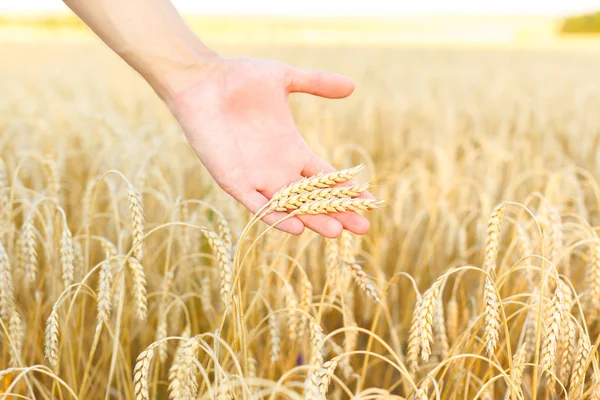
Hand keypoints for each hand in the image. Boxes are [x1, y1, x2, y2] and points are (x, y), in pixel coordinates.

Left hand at [167, 56, 371, 237]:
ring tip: (335, 232)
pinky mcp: (233, 180)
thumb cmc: (240, 78)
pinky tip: (296, 227)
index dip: (348, 192)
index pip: (327, 178)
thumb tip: (352, 85)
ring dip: (311, 220)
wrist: (201, 81)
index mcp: (293, 149)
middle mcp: (278, 168)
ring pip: (289, 207)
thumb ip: (317, 83)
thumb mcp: (284, 79)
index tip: (371, 205)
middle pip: (314, 199)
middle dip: (337, 213)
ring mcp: (257, 177)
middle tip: (361, 230)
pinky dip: (275, 216)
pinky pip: (257, 204)